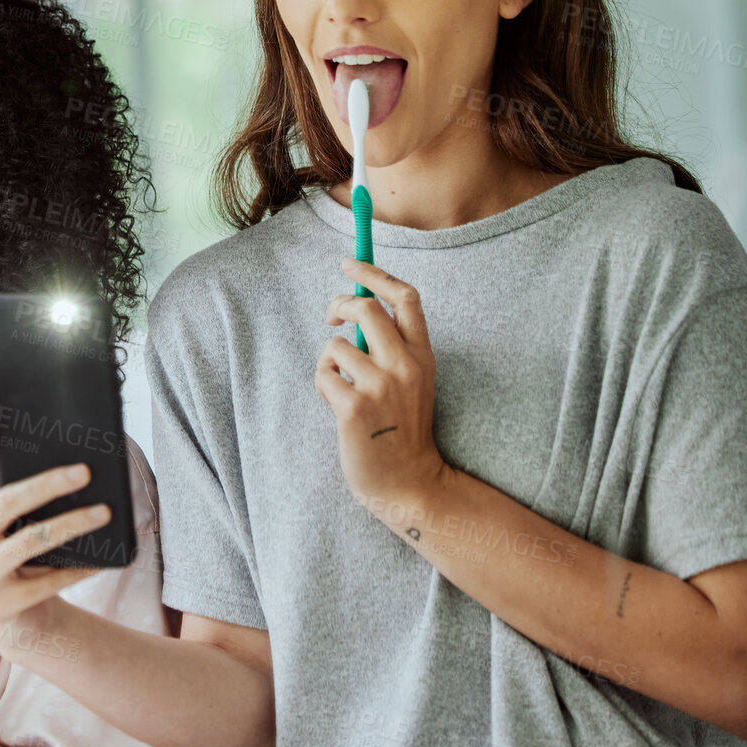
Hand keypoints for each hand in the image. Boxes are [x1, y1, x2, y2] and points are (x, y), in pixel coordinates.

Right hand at [0, 397, 106, 653]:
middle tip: (84, 471)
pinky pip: (49, 581)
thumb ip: (22, 490)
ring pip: (31, 541)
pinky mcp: (3, 604)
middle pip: (8, 502)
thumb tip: (61, 449)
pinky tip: (102, 557)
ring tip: (103, 512)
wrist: (16, 619)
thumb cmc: (20, 556)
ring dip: (72, 524)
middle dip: (48, 484)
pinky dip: (78, 567)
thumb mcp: (11, 523)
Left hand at [316, 257, 446, 509]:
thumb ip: (393, 349)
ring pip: (336, 345)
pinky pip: (324, 374)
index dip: (375, 274)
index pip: (406, 297)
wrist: (409, 483)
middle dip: (339, 304)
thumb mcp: (412, 382)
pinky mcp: (355, 407)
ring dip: (330, 361)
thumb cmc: (403, 430)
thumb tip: (357, 310)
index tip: (351, 263)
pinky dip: (324, 385)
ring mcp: (381, 385)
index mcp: (423, 355)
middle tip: (331, 317)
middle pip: (366, 307)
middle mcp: (405, 365)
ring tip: (342, 388)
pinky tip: (337, 406)